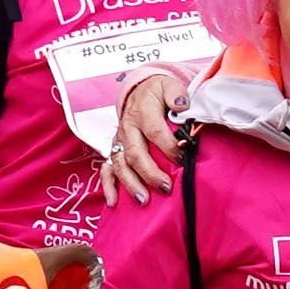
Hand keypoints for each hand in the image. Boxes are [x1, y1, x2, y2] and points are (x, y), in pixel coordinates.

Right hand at [98, 70, 190, 201]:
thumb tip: (182, 106)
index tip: (182, 160)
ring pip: (120, 164)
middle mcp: (128, 128)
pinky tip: (113, 202)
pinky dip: (108, 186)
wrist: (139, 91)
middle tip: (166, 187)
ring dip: (131, 183)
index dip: (168, 146)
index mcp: (143, 112)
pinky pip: (106, 169)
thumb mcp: (168, 86)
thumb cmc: (158, 93)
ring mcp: (119, 141)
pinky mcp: (114, 150)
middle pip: (135, 153)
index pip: (154, 131)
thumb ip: (177, 94)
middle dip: (149, 172)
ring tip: (144, 200)